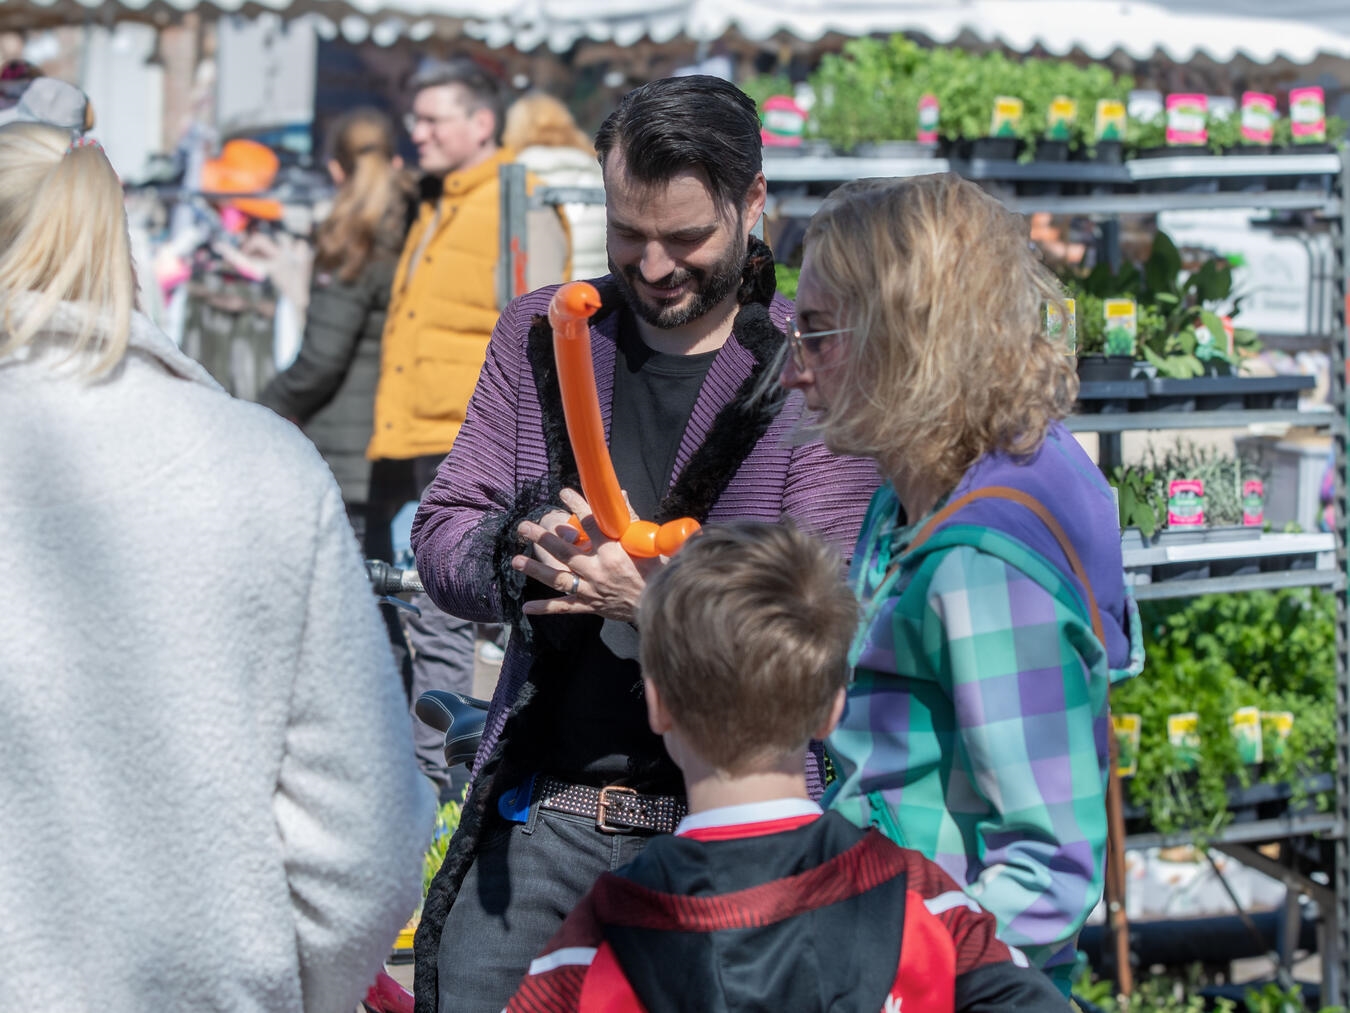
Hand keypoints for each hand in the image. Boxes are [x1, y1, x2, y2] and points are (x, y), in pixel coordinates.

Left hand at [512, 488, 663, 623]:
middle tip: (523, 527)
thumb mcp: (646, 543)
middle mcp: (599, 570)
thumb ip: (630, 519)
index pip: (591, 523)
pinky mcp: (590, 605)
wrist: (660, 604)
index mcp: (614, 552)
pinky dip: (546, 608)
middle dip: (542, 538)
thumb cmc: (656, 569)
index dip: (577, 506)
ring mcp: (592, 590)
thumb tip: (619, 494)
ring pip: (559, 578)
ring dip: (536, 570)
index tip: (564, 492)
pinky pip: (565, 607)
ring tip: (516, 561)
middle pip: (565, 551)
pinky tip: (526, 607)